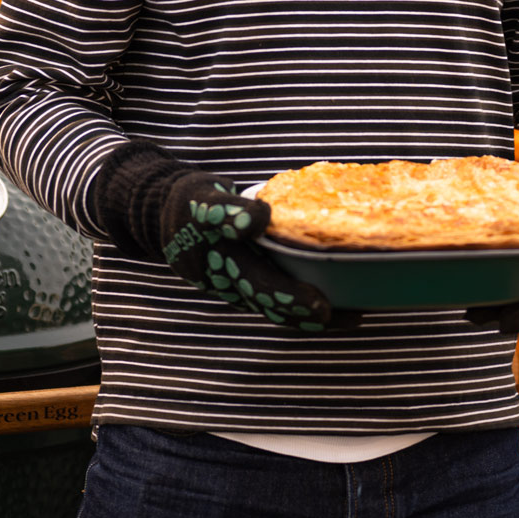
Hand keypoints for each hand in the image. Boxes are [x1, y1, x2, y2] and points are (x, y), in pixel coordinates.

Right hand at [95, 143, 356, 331]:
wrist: (166, 219)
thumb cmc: (191, 204)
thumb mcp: (202, 199)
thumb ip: (229, 209)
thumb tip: (260, 218)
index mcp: (219, 259)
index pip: (257, 284)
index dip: (286, 293)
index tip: (317, 306)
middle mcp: (229, 280)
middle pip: (269, 302)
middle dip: (303, 310)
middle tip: (338, 314)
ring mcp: (236, 288)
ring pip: (276, 309)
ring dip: (311, 318)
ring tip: (352, 317)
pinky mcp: (245, 289)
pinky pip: (277, 304)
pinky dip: (305, 311)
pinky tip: (340, 306)